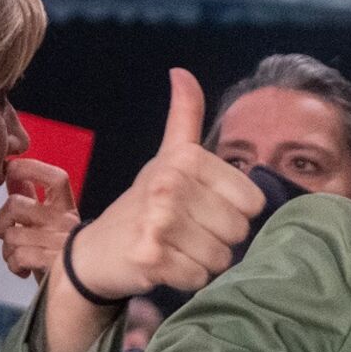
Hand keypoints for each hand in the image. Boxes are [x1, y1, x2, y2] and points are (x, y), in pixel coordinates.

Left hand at [0, 158, 77, 278]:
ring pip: (11, 234)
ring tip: (18, 256)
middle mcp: (66, 221)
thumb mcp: (50, 223)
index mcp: (67, 208)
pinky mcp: (54, 262)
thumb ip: (32, 200)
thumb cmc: (62, 254)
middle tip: (6, 233)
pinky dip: (13, 265)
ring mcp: (61, 241)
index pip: (55, 178)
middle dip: (0, 221)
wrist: (82, 288)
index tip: (12, 168)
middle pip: (15, 203)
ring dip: (7, 250)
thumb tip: (13, 176)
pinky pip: (18, 256)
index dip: (31, 168)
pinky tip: (22, 268)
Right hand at [58, 70, 264, 301]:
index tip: (205, 208)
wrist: (96, 249)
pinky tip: (167, 265)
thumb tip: (182, 73)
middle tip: (189, 231)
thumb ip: (184, 117)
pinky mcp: (151, 257)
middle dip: (220, 238)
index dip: (235, 212)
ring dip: (205, 261)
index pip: (254, 201)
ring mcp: (158, 222)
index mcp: (185, 159)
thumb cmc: (145, 202)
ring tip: (178, 248)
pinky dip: (188, 279)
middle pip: (240, 230)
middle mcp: (170, 185)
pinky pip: (201, 277)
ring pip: (223, 257)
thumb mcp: (168, 156)